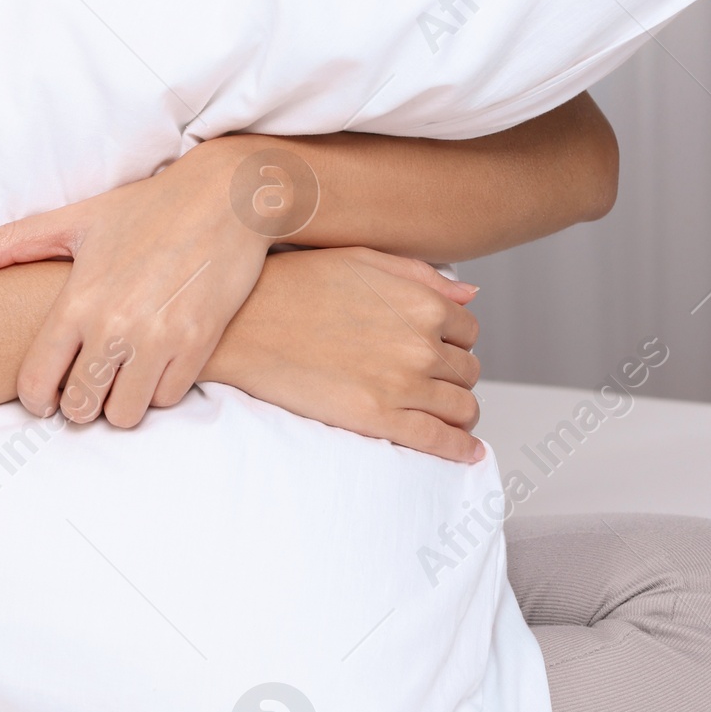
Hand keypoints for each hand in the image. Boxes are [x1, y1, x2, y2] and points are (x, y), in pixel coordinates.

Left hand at [0, 141, 286, 428]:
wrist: (223, 198)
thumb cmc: (145, 208)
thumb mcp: (76, 219)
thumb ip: (11, 244)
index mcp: (78, 300)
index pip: (37, 382)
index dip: (37, 399)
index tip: (46, 396)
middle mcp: (115, 326)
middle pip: (81, 407)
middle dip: (80, 402)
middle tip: (88, 382)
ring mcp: (159, 339)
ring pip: (125, 414)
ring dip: (121, 401)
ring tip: (123, 374)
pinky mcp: (198, 344)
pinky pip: (167, 398)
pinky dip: (159, 389)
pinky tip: (156, 362)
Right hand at [202, 247, 483, 462]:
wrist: (241, 326)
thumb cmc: (293, 285)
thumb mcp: (361, 260)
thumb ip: (420, 275)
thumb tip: (470, 293)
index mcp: (420, 302)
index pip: (468, 330)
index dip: (454, 340)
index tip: (438, 349)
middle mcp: (420, 343)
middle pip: (467, 371)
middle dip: (454, 376)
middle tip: (432, 380)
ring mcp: (402, 384)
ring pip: (462, 407)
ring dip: (459, 411)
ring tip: (443, 414)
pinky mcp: (378, 418)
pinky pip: (439, 441)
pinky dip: (461, 449)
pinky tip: (466, 452)